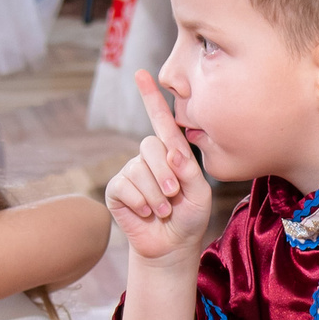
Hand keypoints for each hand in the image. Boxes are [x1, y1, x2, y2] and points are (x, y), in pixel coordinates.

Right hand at [104, 73, 211, 263]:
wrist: (172, 246)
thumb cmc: (190, 216)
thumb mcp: (201, 193)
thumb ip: (190, 171)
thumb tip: (171, 152)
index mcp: (173, 152)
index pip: (162, 120)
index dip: (151, 97)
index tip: (142, 73)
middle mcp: (150, 157)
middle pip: (151, 145)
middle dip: (165, 174)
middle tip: (173, 196)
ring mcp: (131, 172)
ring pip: (139, 170)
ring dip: (155, 195)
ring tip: (163, 210)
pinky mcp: (118, 190)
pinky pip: (126, 187)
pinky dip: (140, 203)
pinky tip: (146, 214)